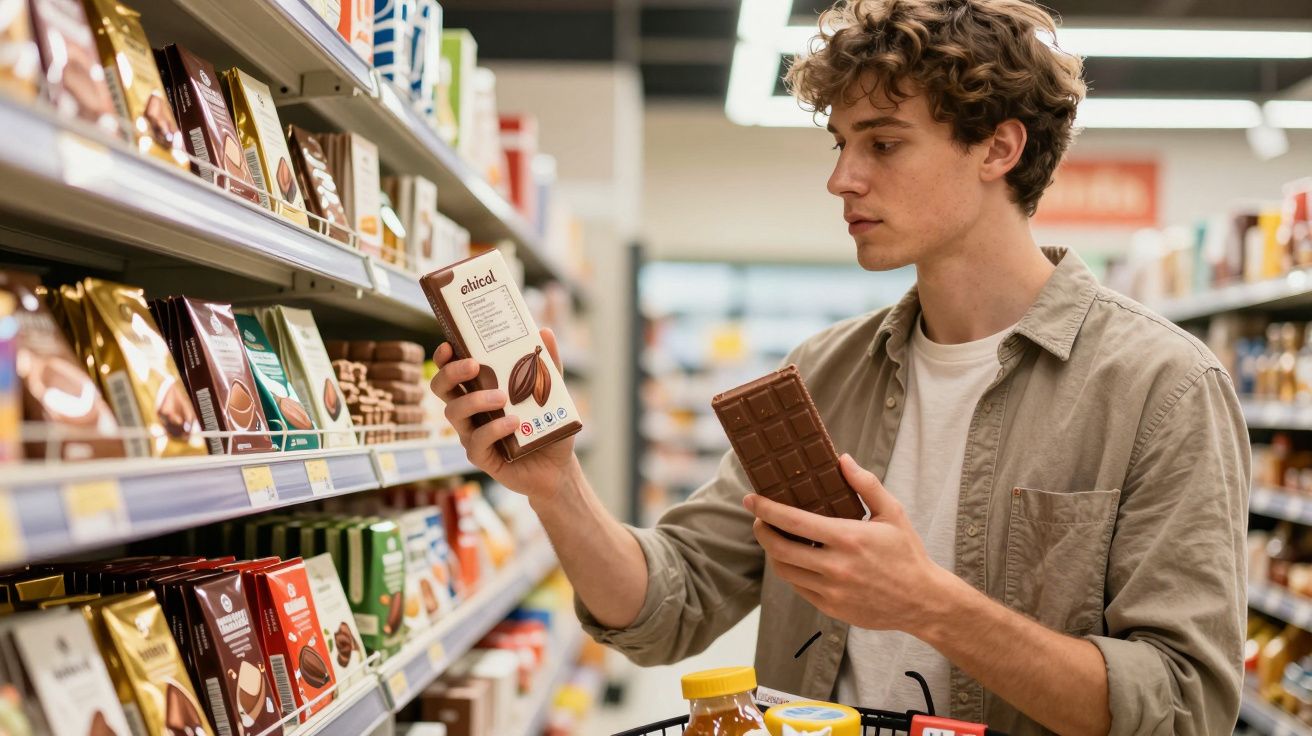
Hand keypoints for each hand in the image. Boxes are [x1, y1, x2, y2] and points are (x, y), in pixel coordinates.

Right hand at [430, 328, 578, 500]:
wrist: (558, 467)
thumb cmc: (547, 426)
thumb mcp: (552, 391)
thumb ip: (547, 364)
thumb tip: (545, 332)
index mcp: (479, 391)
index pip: (451, 372)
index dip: (444, 358)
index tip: (449, 345)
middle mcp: (470, 412)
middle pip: (442, 389)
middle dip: (451, 373)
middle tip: (474, 366)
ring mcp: (472, 435)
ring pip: (454, 413)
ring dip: (475, 400)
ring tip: (502, 397)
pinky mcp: (482, 457)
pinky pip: (476, 442)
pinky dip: (493, 430)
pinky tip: (513, 423)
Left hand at [744, 454, 955, 634]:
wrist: (922, 601)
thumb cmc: (907, 552)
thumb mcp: (892, 513)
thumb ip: (866, 485)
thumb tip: (842, 459)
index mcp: (848, 538)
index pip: (794, 522)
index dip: (767, 509)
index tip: (751, 499)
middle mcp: (835, 567)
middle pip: (779, 549)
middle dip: (762, 530)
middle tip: (758, 518)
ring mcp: (831, 590)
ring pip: (785, 570)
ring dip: (773, 551)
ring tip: (775, 537)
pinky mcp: (830, 607)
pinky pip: (799, 587)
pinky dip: (791, 570)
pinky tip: (795, 558)